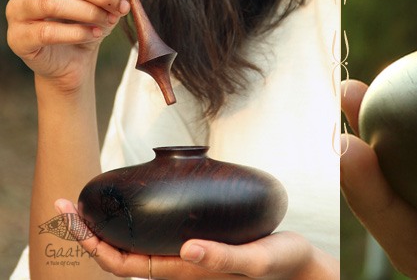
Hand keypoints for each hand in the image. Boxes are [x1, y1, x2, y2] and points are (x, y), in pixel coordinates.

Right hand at [6, 0, 158, 91]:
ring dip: (89, 12)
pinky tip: (95, 34)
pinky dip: (77, 33)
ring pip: (52, 2)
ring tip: (109, 21)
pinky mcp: (17, 35)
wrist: (72, 57)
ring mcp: (17, 6)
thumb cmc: (88, 18)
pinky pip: (46, 31)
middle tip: (123, 8)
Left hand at [55, 199, 337, 278]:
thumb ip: (222, 257)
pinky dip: (134, 216)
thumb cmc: (279, 263)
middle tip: (65, 203)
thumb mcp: (255, 259)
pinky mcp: (196, 238)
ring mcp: (185, 251)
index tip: (74, 219)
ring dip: (107, 223)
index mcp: (184, 270)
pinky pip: (154, 231)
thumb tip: (187, 248)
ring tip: (88, 200)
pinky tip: (134, 199)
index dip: (94, 244)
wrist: (298, 261)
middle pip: (120, 251)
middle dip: (88, 230)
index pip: (124, 263)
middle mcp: (178, 262)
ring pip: (134, 240)